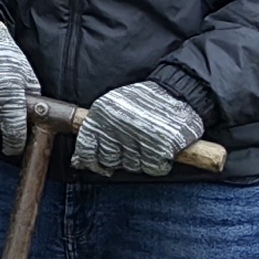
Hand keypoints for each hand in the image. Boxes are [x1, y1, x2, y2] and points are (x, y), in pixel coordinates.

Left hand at [73, 80, 205, 176]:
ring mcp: (139, 137)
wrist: (178, 91)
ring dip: (141, 159)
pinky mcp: (161, 147)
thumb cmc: (145, 100)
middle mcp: (117, 127)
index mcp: (102, 115)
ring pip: (132, 166)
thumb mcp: (114, 106)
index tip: (98, 163)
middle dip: (119, 158)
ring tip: (149, 142)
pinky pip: (153, 167)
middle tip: (133, 146)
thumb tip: (80, 159)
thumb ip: (98, 129)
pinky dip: (159, 163)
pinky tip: (163, 150)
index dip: (91, 160)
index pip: (86, 148)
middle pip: (109, 160)